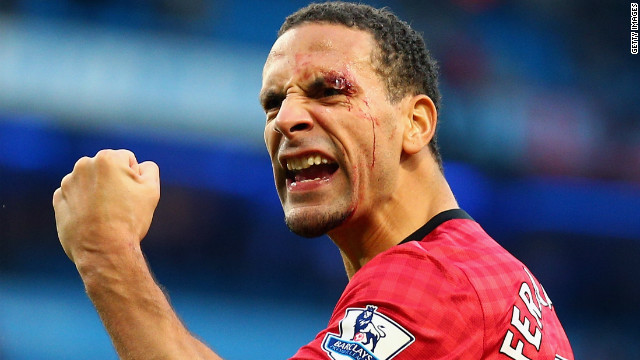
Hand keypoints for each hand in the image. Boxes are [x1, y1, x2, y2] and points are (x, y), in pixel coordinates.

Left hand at [53, 149, 159, 264]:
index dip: (135, 179)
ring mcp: (68, 183)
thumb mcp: (151, 190)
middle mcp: (84, 165)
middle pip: (107, 168)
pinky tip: (91, 219)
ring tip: (105, 214)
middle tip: (120, 205)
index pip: (127, 160)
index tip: (132, 196)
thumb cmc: (129, 219)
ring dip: (97, 192)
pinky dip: (83, 204)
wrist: (103, 250)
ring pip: (90, 182)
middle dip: (113, 182)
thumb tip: (141, 166)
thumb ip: (149, 169)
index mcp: (107, 158)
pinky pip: (75, 196)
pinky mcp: (59, 200)